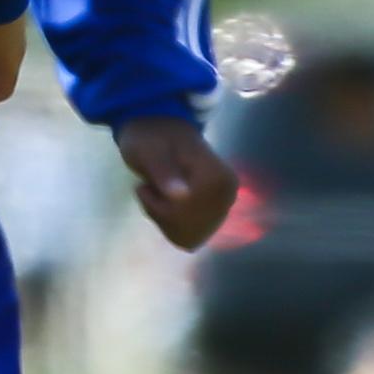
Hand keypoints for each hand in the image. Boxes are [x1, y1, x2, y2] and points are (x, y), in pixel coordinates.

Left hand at [115, 114, 239, 250]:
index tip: (145, 186)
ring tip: (158, 193)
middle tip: (150, 188)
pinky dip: (170, 226)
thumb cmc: (154, 141)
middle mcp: (228, 197)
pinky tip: (165, 206)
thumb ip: (165, 172)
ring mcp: (222, 210)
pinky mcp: (213, 220)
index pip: (184, 215)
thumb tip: (182, 196)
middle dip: (160, 213)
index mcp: (220, 177)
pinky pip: (187, 239)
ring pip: (186, 236)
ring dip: (163, 220)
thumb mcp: (149, 152)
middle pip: (186, 228)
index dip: (157, 206)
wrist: (163, 133)